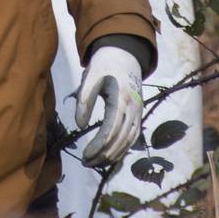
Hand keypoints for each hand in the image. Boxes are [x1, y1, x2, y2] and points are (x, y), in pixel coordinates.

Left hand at [76, 46, 142, 166]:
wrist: (124, 54)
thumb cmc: (104, 65)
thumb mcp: (90, 77)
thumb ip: (84, 100)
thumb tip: (80, 126)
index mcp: (121, 98)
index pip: (111, 129)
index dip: (98, 145)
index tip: (85, 155)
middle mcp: (134, 107)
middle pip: (121, 139)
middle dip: (104, 154)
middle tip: (86, 163)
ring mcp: (138, 111)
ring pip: (129, 141)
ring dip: (113, 155)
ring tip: (95, 163)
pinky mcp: (138, 114)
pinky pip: (133, 137)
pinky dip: (123, 149)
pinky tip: (110, 157)